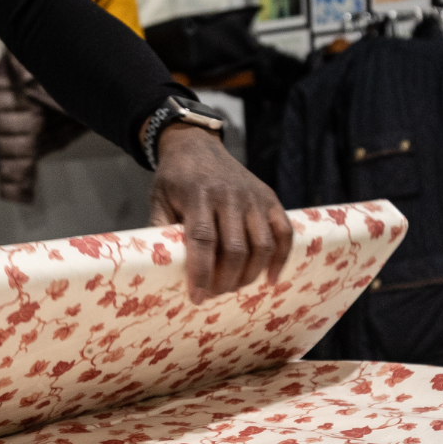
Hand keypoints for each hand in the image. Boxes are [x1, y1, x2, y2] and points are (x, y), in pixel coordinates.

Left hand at [147, 125, 294, 303]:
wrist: (197, 146)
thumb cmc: (175, 179)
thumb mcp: (158, 200)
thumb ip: (160, 231)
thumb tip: (161, 269)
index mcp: (198, 195)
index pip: (203, 240)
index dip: (202, 273)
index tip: (198, 297)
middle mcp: (229, 195)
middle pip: (235, 249)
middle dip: (226, 280)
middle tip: (214, 294)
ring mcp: (253, 197)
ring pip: (261, 245)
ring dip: (249, 275)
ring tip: (234, 287)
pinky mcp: (270, 198)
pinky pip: (284, 232)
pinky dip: (280, 258)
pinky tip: (270, 278)